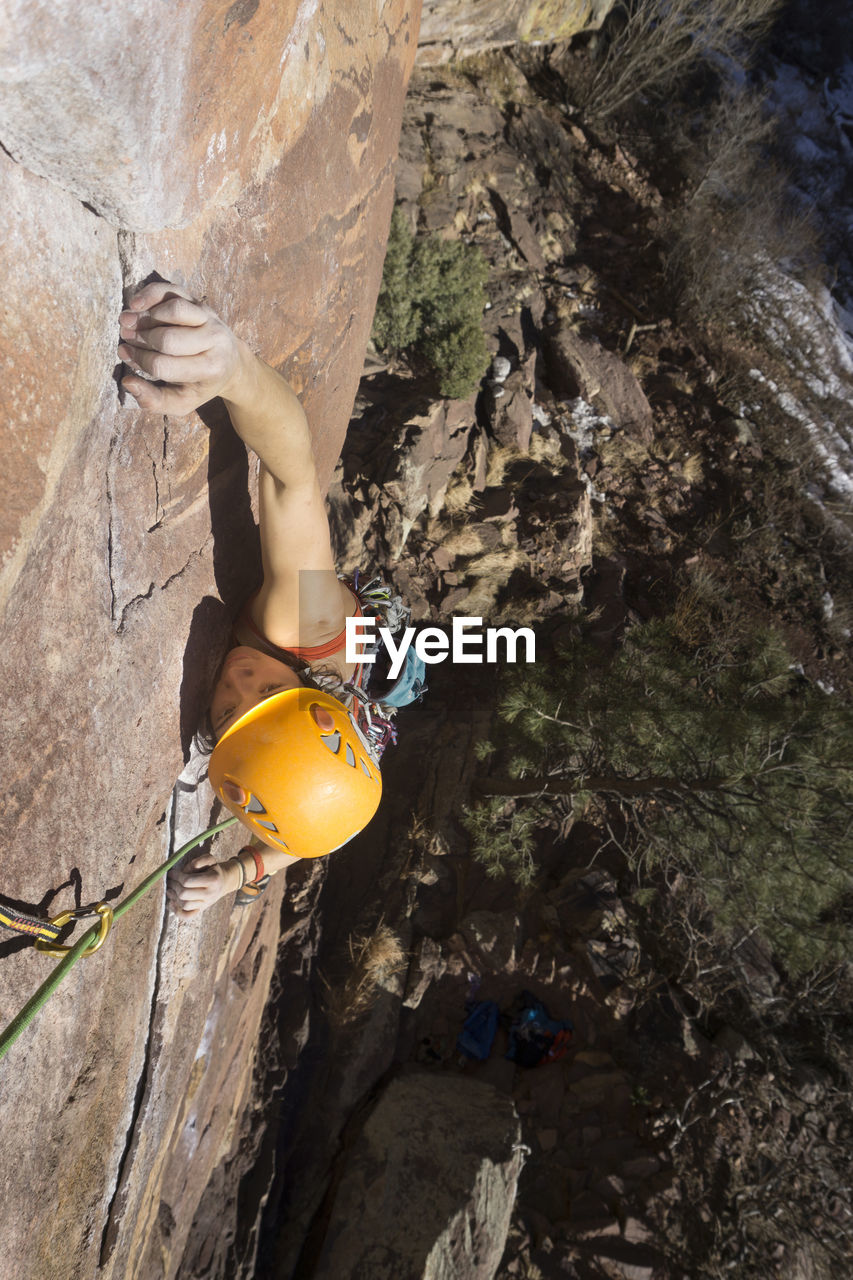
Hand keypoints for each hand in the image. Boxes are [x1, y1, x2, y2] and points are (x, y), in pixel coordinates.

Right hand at [118, 280, 252, 415]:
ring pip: (173, 311)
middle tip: (125, 338)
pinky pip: (174, 291)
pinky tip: (135, 304)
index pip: (164, 365)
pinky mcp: (200, 302)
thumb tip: (127, 382)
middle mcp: (214, 341)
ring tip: (126, 322)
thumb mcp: (182, 402)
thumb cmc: (200, 384)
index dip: (139, 360)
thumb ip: (154, 400)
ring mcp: (209, 318)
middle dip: (140, 339)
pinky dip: (151, 294)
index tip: (125, 354)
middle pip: (167, 339)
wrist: (230, 363)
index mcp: (210, 369)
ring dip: (144, 316)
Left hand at [166, 851, 241, 917]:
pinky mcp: (201, 910)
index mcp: (213, 879)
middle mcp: (210, 894)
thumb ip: (200, 860)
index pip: (188, 881)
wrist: (222, 882)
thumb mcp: (210, 859)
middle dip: (173, 886)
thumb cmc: (212, 869)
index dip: (176, 876)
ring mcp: (205, 904)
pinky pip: (188, 916)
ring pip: (184, 905)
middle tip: (170, 880)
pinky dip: (177, 912)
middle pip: (184, 894)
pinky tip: (172, 902)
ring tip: (170, 889)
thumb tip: (189, 868)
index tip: (171, 872)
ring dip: (173, 896)